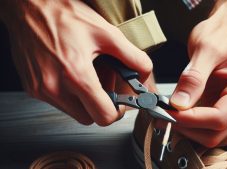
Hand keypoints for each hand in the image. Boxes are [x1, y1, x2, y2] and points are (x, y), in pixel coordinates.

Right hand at [3, 0, 151, 125]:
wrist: (29, 6)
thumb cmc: (63, 14)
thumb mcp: (106, 33)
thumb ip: (132, 57)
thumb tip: (144, 73)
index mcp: (76, 75)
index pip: (102, 116)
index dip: (116, 112)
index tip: (120, 104)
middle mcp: (55, 87)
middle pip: (88, 117)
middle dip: (100, 104)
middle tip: (103, 83)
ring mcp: (41, 89)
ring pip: (73, 111)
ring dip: (84, 99)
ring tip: (86, 74)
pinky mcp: (33, 87)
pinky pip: (58, 101)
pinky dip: (69, 93)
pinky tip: (72, 72)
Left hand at [168, 14, 226, 146]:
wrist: (223, 34)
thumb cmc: (220, 37)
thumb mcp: (205, 50)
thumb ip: (193, 78)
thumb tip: (179, 104)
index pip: (218, 118)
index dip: (191, 119)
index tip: (168, 112)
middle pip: (215, 133)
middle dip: (187, 128)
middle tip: (162, 115)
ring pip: (210, 136)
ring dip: (187, 131)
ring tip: (165, 116)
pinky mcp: (221, 111)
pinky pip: (206, 129)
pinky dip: (189, 127)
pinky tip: (174, 117)